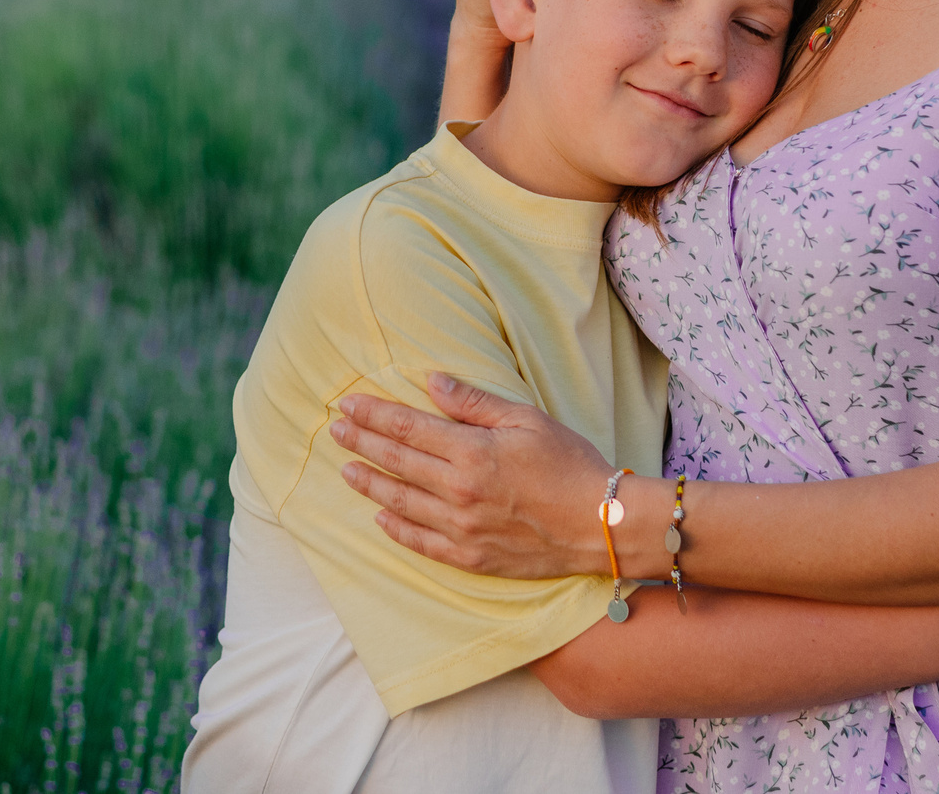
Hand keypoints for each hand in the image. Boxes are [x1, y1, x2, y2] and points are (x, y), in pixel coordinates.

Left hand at [332, 374, 613, 578]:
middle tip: (336, 430)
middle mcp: (458, 491)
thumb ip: (473, 403)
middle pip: (396, 462)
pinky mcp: (471, 557)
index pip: (406, 428)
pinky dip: (396, 529)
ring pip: (401, 503)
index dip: (373, 415)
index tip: (348, 405)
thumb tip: (431, 380)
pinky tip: (381, 516)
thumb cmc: (570, 464)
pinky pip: (421, 543)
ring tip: (347, 471)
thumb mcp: (526, 419)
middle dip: (361, 443)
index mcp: (471, 452)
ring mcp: (462, 529)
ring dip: (370, 484)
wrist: (603, 523)